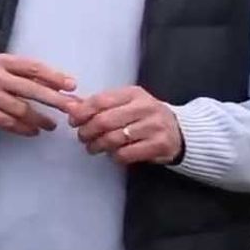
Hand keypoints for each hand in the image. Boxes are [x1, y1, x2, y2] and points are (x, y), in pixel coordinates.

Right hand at [0, 54, 80, 136]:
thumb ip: (28, 73)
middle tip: (71, 108)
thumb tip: (61, 84)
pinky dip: (23, 128)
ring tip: (51, 125)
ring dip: (40, 119)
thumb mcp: (3, 66)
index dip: (53, 76)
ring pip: (20, 109)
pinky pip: (8, 122)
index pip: (32, 68)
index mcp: (3, 62)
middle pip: (30, 89)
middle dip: (54, 100)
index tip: (71, 85)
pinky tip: (34, 130)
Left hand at [67, 86, 183, 164]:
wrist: (180, 131)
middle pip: (104, 121)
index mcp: (133, 93)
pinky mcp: (160, 145)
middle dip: (87, 131)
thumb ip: (100, 104)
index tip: (73, 121)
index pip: (100, 100)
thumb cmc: (144, 116)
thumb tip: (70, 105)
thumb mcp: (125, 103)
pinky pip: (127, 153)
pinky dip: (115, 156)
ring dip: (97, 146)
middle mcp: (145, 107)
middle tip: (82, 137)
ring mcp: (154, 126)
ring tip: (92, 148)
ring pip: (114, 138)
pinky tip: (112, 154)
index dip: (82, 112)